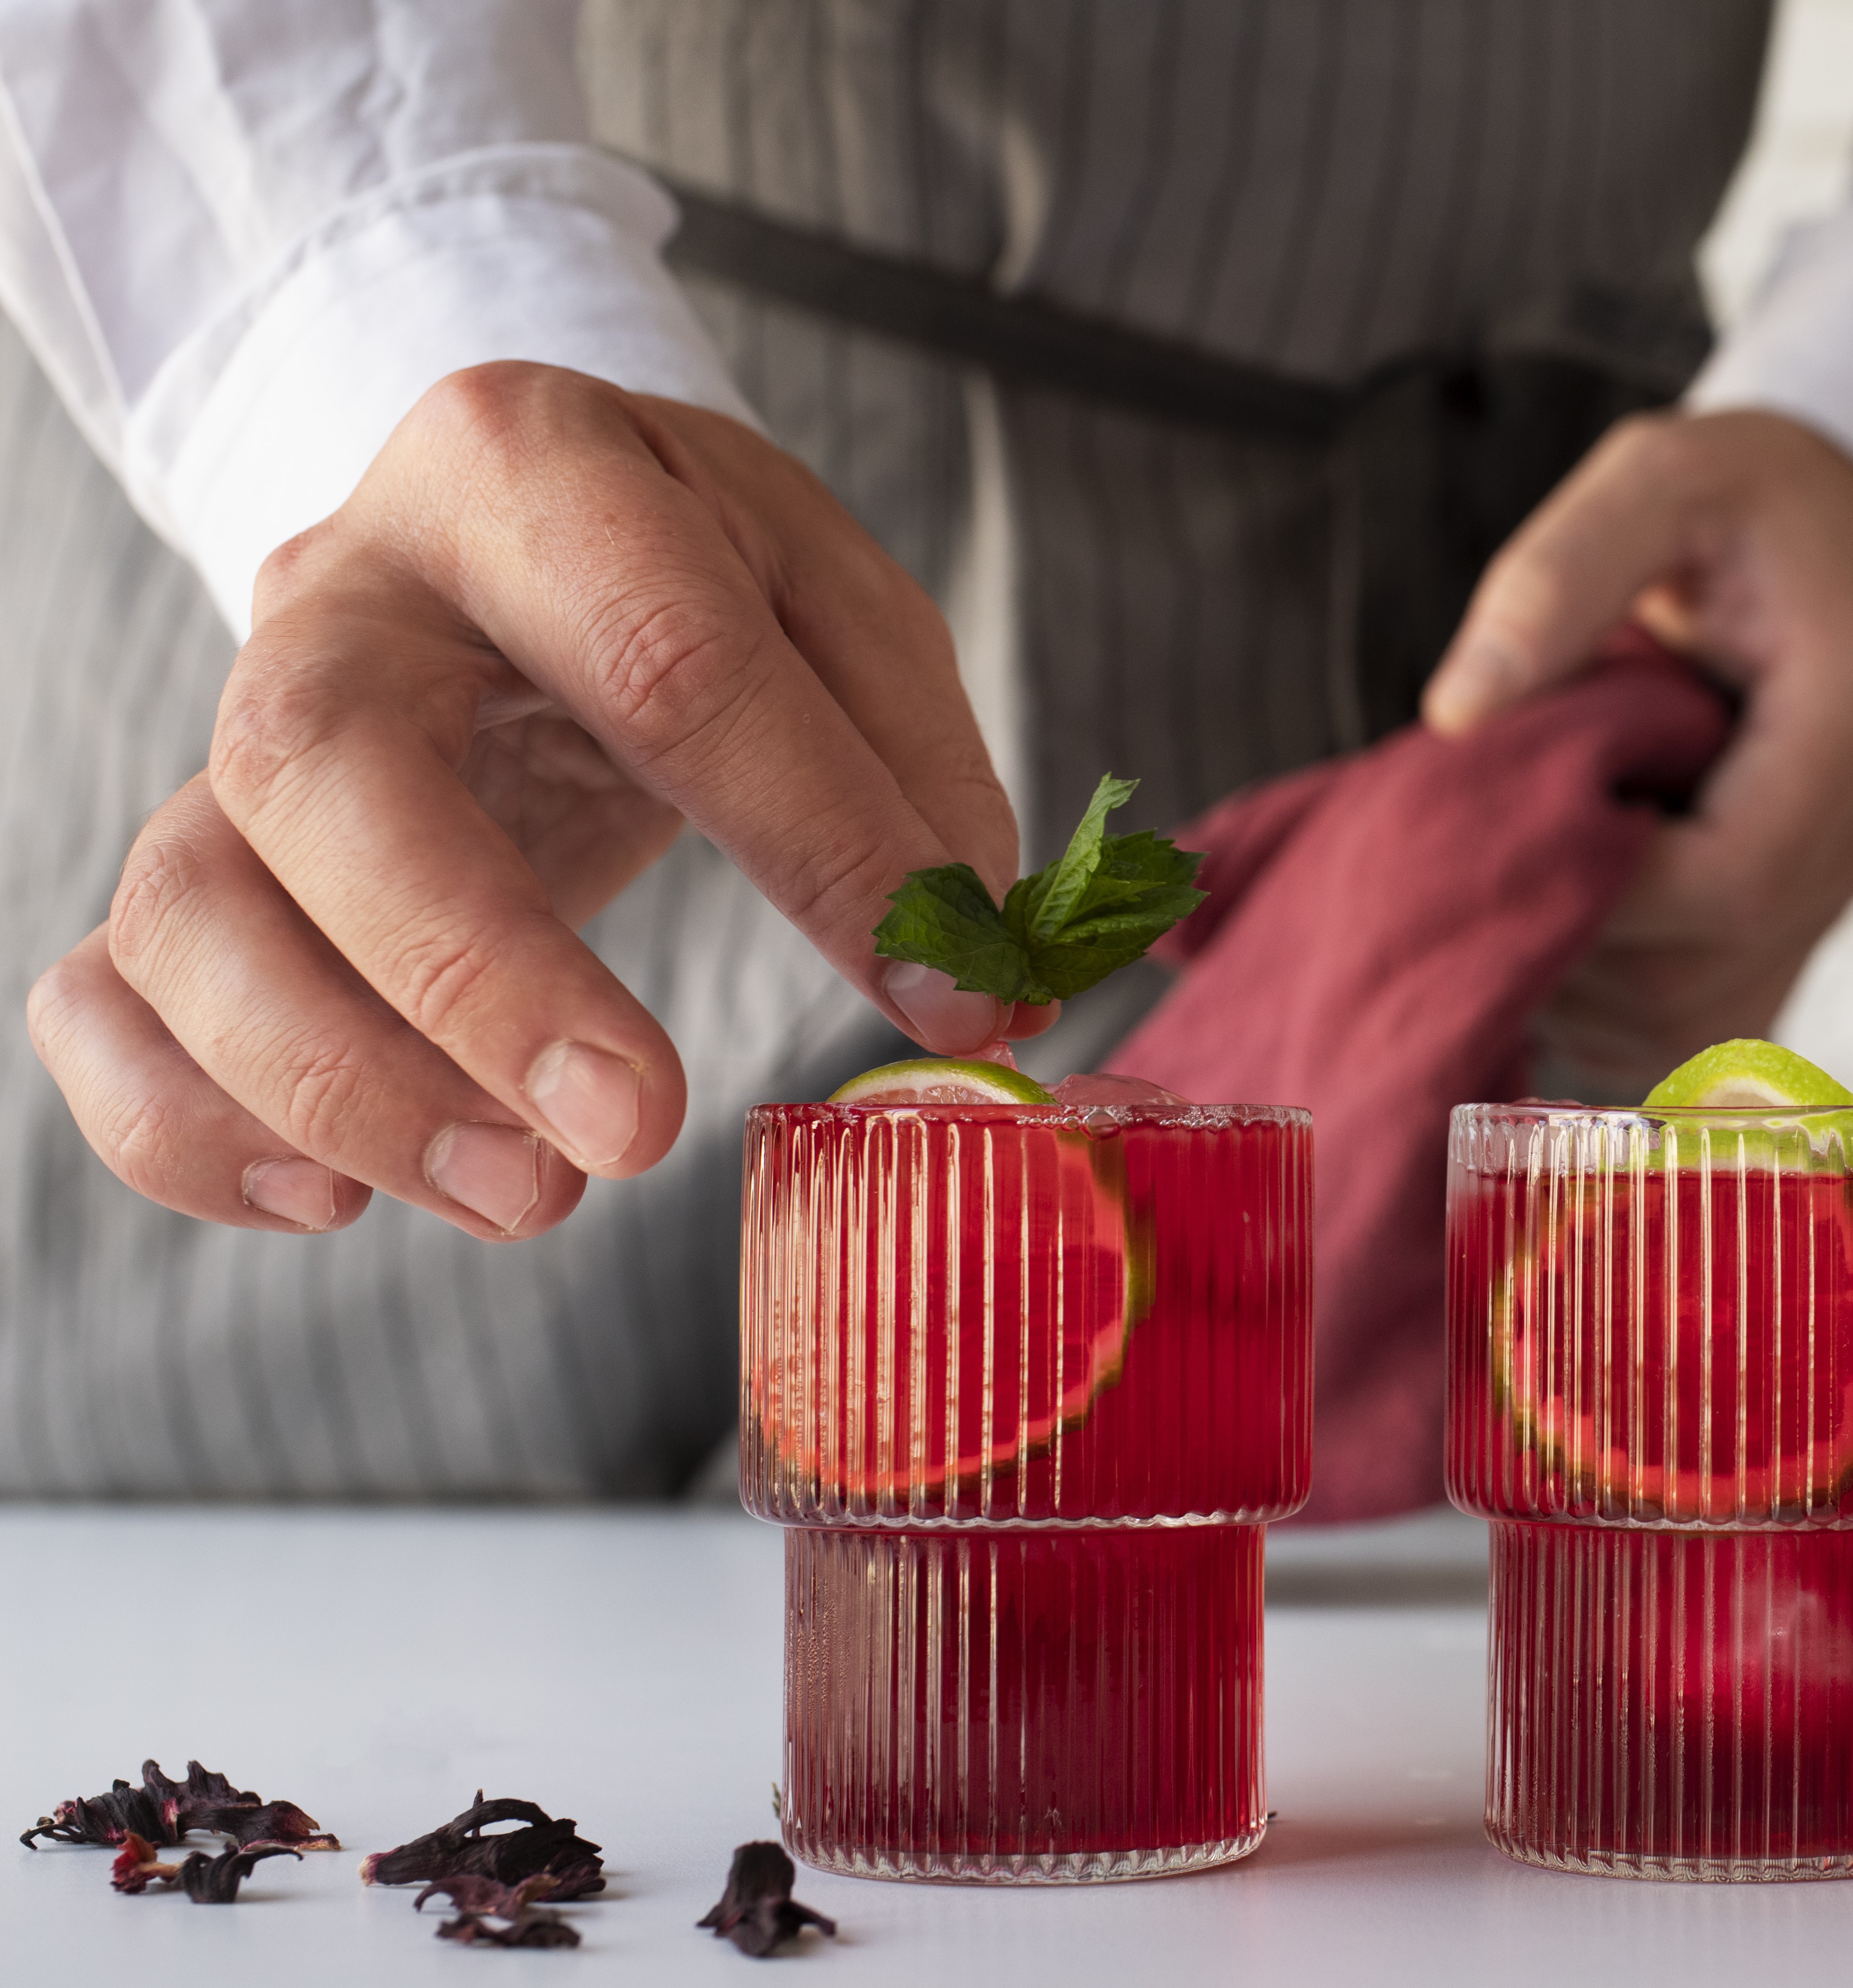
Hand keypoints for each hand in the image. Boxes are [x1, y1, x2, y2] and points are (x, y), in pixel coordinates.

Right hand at [22, 362, 1040, 1241]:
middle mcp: (341, 592)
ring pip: (194, 904)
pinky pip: (103, 996)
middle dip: (479, 978)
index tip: (942, 996)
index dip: (820, 842)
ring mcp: (235, 731)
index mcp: (527, 470)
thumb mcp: (842, 609)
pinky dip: (186, 1123)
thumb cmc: (696, 576)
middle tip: (635, 1136)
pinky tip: (335, 1199)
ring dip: (342, 1084)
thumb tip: (976, 970)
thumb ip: (919, 778)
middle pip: (330, 776)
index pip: (669, 660)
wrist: (523, 535)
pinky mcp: (201, 860)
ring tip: (524, 1198)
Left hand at [1421, 409, 1852, 1090]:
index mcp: (1852, 720)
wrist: (1849, 528)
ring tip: (1499, 916)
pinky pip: (1716, 1018)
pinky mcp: (1806, 911)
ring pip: (1712, 1020)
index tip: (1496, 850)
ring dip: (1592, 998)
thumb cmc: (1747, 498)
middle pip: (1715, 970)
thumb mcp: (1657, 478)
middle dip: (1579, 955)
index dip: (1605, 896)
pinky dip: (1623, 1011)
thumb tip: (1457, 714)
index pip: (1732, 880)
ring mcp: (1842, 882)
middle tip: (1467, 889)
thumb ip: (1556, 580)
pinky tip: (1552, 951)